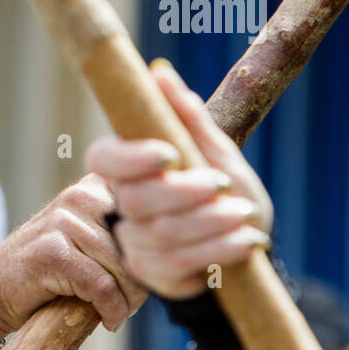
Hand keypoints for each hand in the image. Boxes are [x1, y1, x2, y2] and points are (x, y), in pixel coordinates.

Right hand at [0, 173, 147, 336]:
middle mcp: (80, 195)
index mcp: (97, 185)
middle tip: (133, 303)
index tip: (157, 276)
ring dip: (129, 300)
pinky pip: (101, 286)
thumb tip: (184, 252)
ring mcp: (62, 221)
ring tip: (118, 312)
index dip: (162, 250)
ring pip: (123, 267)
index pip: (152, 215)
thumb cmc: (52, 272)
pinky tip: (107, 321)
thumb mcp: (94, 243)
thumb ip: (130, 237)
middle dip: (145, 281)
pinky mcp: (50, 251)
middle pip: (141, 244)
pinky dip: (111, 310)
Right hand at [85, 62, 272, 299]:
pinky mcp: (153, 276)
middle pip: (136, 200)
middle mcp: (122, 206)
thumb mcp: (215, 152)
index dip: (130, 158)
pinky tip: (246, 241)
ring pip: (162, 234)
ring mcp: (134, 244)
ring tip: (244, 214)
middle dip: (184, 192)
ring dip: (211, 223)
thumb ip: (187, 118)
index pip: (103, 158)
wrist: (244, 245)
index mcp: (129, 169)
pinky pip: (181, 265)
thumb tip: (159, 73)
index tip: (170, 155)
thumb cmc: (225, 193)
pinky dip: (220, 250)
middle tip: (221, 186)